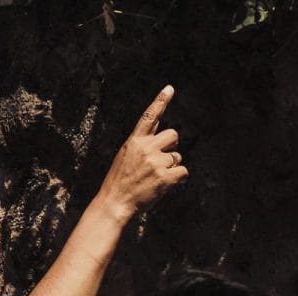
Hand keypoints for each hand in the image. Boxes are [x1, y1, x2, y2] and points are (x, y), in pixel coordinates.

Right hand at [95, 85, 187, 217]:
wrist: (114, 204)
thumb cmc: (119, 182)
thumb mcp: (124, 157)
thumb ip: (140, 145)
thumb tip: (159, 140)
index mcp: (134, 141)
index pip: (149, 116)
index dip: (160, 101)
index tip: (170, 88)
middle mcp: (146, 148)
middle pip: (173, 135)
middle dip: (170, 147)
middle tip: (158, 162)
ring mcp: (156, 162)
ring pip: (177, 156)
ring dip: (171, 167)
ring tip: (154, 179)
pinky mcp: (165, 177)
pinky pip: (183, 172)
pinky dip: (178, 179)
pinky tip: (165, 186)